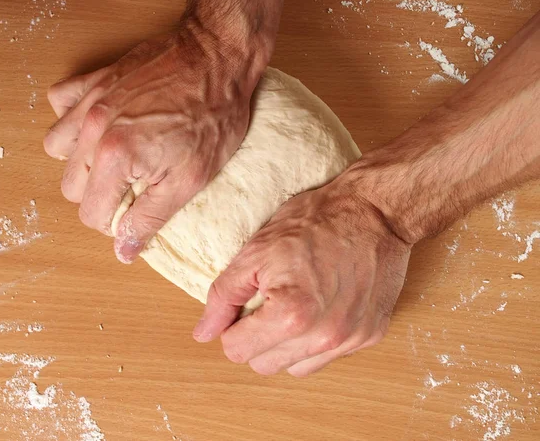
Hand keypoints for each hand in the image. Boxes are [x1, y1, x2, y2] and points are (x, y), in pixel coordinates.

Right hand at [44, 30, 259, 262]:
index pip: (91, 214)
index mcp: (116, 159)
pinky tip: (101, 126)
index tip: (135, 212)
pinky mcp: (94, 81)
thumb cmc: (213, 116)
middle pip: (71, 186)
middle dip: (99, 195)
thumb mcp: (190, 180)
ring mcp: (89, 102)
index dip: (115, 222)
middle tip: (132, 187)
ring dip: (81, 161)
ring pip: (57, 148)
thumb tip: (122, 251)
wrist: (217, 59)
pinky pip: (60, 103)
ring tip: (115, 159)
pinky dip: (72, 119)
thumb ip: (149, 218)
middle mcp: (93, 130)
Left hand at [192, 177, 411, 375]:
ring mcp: (350, 340)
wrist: (374, 210)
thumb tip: (204, 333)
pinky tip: (320, 308)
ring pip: (296, 368)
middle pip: (264, 365)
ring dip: (286, 346)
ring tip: (295, 307)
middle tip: (267, 302)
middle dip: (256, 339)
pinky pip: (328, 357)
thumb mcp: (256, 250)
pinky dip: (316, 340)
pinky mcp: (370, 336)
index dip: (232, 327)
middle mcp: (324, 336)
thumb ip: (224, 296)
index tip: (244, 305)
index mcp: (291, 315)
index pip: (236, 350)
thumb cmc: (316, 221)